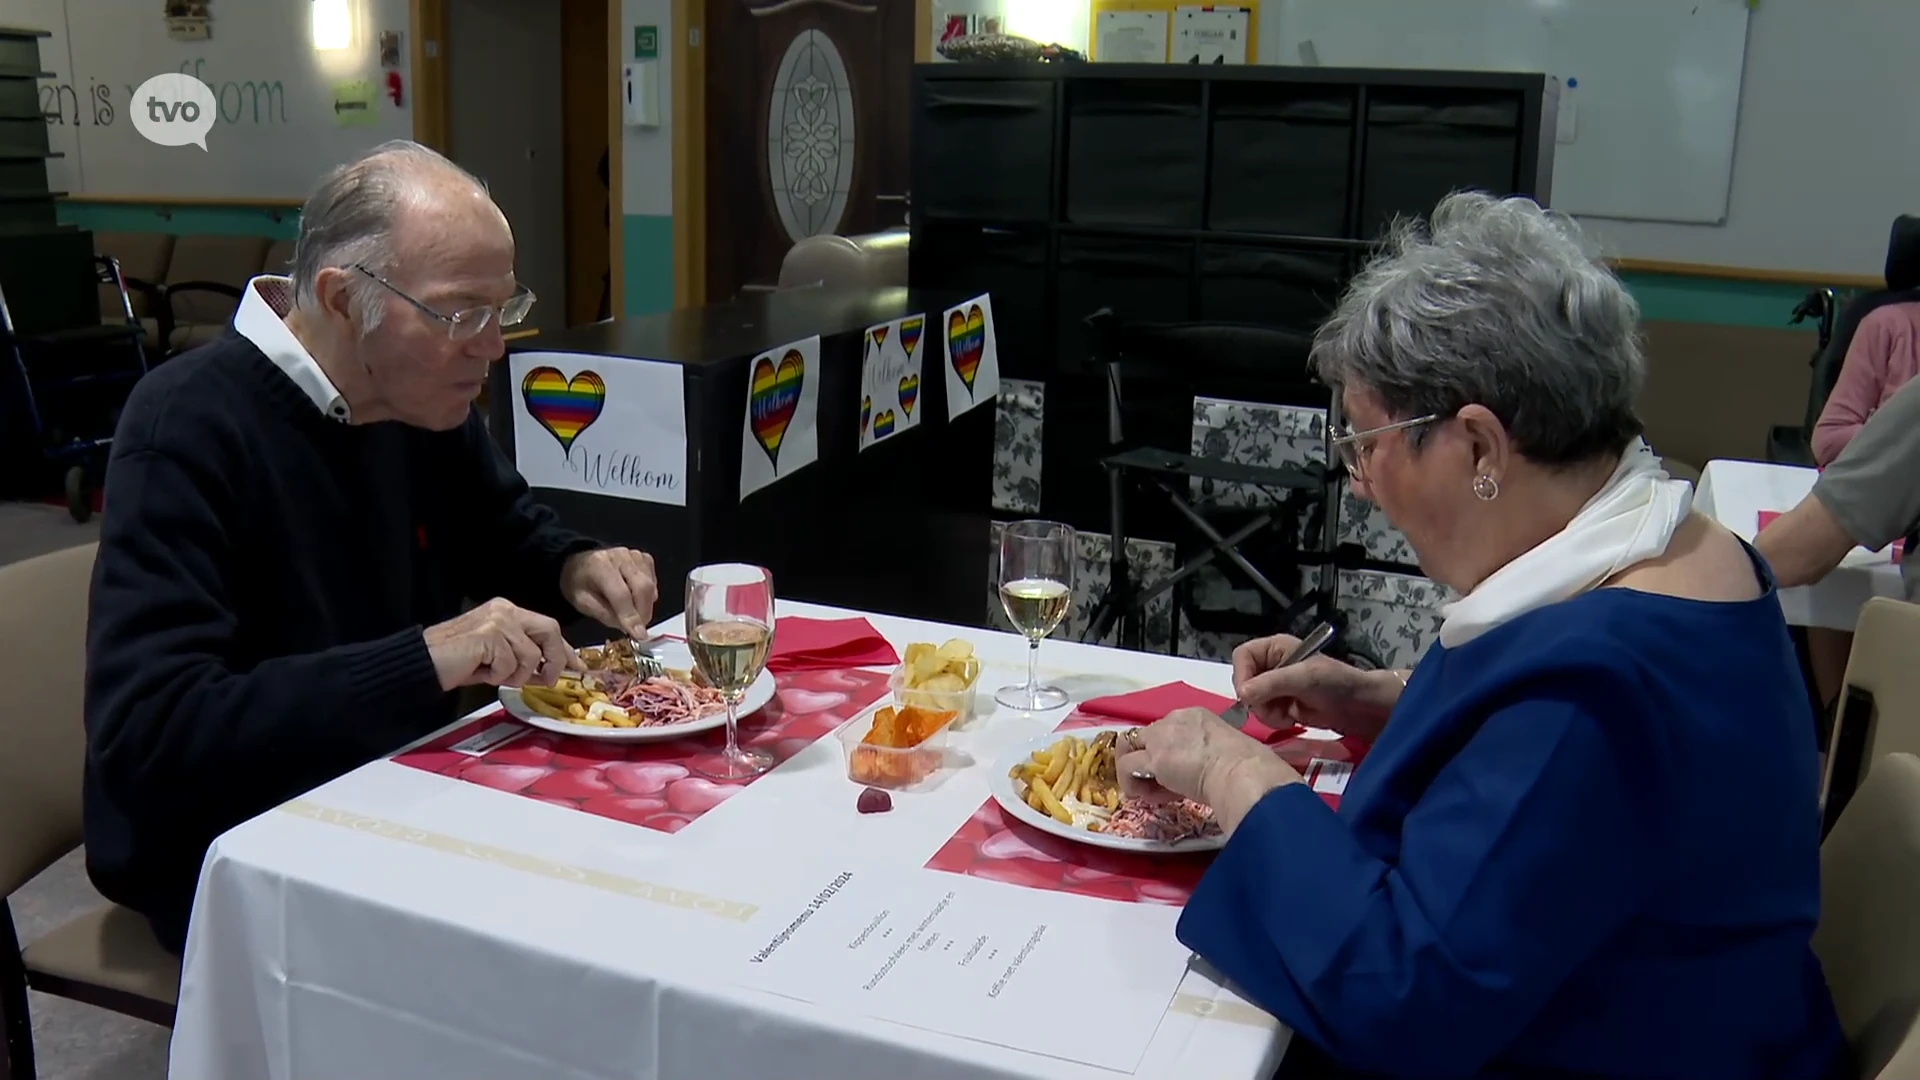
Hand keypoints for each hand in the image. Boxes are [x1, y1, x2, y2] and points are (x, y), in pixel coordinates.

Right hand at [424, 598, 579, 690]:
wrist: (423, 662)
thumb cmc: (457, 662)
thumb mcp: (497, 658)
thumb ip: (523, 658)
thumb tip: (550, 671)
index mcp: (508, 611)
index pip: (547, 627)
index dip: (564, 649)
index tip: (578, 667)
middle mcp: (505, 610)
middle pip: (550, 630)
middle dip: (553, 660)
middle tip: (544, 681)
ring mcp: (498, 620)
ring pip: (531, 655)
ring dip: (515, 674)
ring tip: (491, 674)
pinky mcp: (490, 635)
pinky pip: (511, 664)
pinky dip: (498, 676)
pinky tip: (480, 672)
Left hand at [561, 547, 658, 637]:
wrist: (579, 563)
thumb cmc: (579, 584)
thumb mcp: (582, 603)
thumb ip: (605, 614)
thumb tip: (629, 627)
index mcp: (599, 566)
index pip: (621, 594)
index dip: (631, 616)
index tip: (639, 635)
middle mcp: (620, 556)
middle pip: (642, 586)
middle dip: (643, 612)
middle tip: (637, 628)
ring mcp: (634, 555)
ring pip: (651, 584)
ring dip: (646, 605)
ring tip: (634, 614)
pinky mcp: (644, 558)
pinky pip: (653, 580)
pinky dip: (649, 595)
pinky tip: (637, 599)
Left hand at [1115, 708, 1300, 836]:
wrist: (1244, 773)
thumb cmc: (1248, 766)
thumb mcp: (1227, 750)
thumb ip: (1211, 754)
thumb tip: (1210, 772)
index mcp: (1195, 716)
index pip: (1167, 732)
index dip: (1168, 754)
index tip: (1181, 775)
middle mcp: (1174, 720)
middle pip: (1144, 739)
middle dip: (1148, 763)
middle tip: (1163, 786)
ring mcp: (1161, 737)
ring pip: (1129, 750)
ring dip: (1137, 774)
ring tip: (1155, 793)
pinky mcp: (1153, 758)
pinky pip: (1126, 768)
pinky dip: (1133, 785)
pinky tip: (1150, 797)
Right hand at [1232, 634, 1401, 741]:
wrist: (1359, 706)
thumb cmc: (1334, 682)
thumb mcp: (1303, 678)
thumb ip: (1271, 683)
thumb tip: (1242, 694)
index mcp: (1274, 648)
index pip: (1242, 656)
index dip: (1241, 675)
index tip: (1249, 695)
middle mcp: (1271, 665)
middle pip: (1243, 681)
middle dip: (1257, 699)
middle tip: (1275, 708)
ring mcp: (1275, 686)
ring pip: (1252, 701)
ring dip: (1267, 713)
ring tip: (1288, 714)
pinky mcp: (1281, 705)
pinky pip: (1264, 714)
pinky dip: (1274, 720)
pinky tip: (1292, 718)